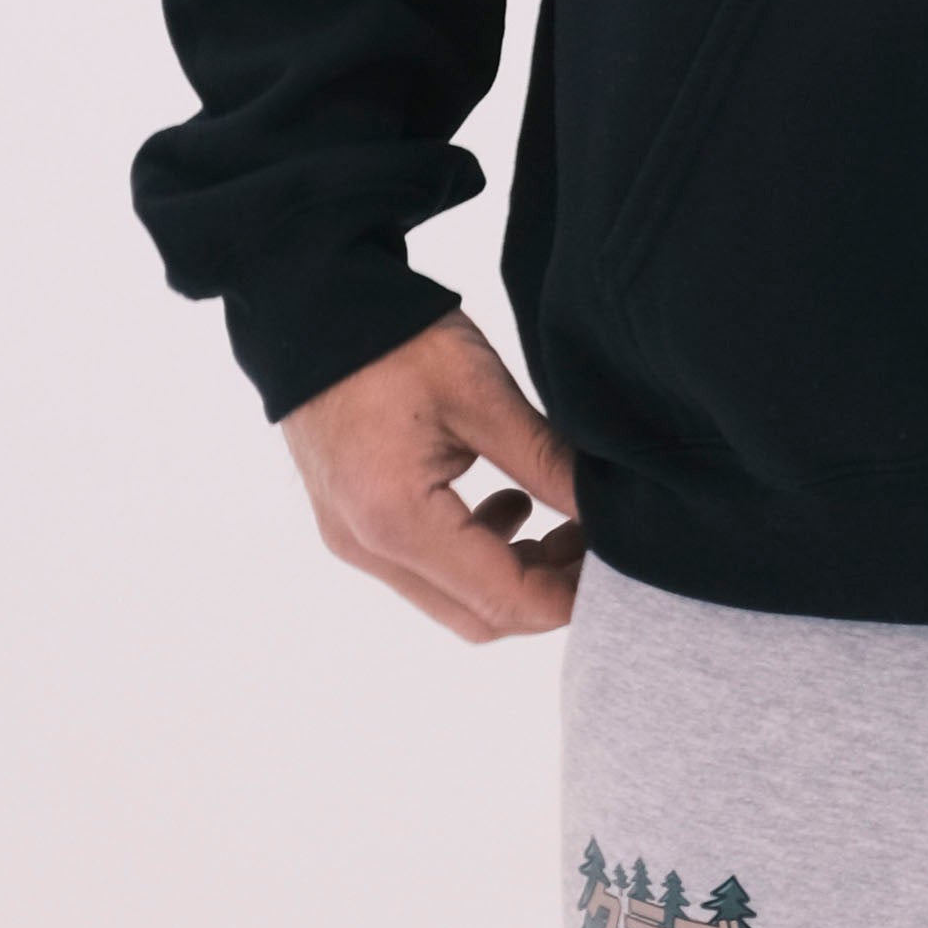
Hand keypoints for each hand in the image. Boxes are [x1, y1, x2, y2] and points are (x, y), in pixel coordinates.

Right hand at [282, 311, 585, 643]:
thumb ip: (544, 461)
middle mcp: (366, 546)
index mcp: (396, 519)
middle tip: (595, 543)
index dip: (567, 594)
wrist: (311, 310)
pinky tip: (507, 504)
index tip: (616, 563)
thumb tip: (607, 509)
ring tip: (560, 520)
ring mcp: (352, 540)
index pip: (501, 599)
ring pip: (450, 599)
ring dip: (512, 573)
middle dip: (545, 592)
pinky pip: (423, 569)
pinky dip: (475, 554)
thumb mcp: (482, 395)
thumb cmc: (393, 341)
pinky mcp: (351, 524)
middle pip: (476, 616)